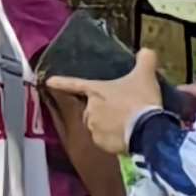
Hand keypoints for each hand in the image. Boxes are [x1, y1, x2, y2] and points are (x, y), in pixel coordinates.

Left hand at [46, 47, 163, 157]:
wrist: (147, 130)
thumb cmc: (141, 100)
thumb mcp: (146, 75)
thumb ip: (145, 59)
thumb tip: (146, 51)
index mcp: (96, 90)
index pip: (74, 84)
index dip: (61, 82)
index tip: (48, 82)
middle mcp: (90, 109)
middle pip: (92, 108)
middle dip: (104, 109)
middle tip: (123, 110)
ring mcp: (93, 128)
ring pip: (98, 125)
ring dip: (108, 124)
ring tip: (127, 124)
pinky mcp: (100, 143)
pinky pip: (104, 140)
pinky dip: (113, 138)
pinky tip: (126, 135)